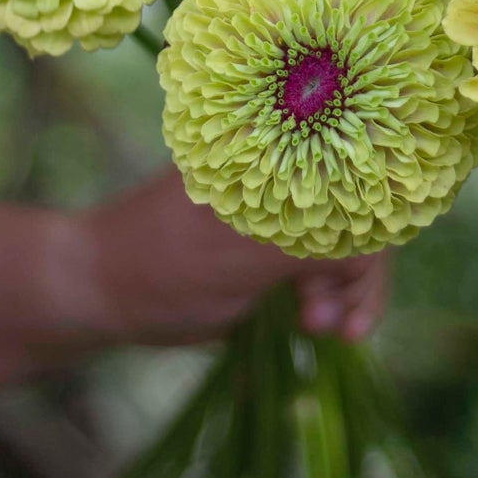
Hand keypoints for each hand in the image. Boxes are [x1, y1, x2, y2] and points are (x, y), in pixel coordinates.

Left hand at [80, 168, 389, 345]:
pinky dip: (323, 286)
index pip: (361, 187)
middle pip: (358, 211)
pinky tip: (311, 318)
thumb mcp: (247, 260)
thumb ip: (315, 243)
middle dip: (354, 274)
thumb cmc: (166, 270)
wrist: (100, 287)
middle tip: (328, 328)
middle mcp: (285, 160)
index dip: (370, 252)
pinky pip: (319, 249)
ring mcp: (277, 193)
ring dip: (339, 286)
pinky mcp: (268, 223)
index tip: (350, 316)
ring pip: (342, 236)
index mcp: (278, 150)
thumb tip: (377, 243)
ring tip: (313, 326)